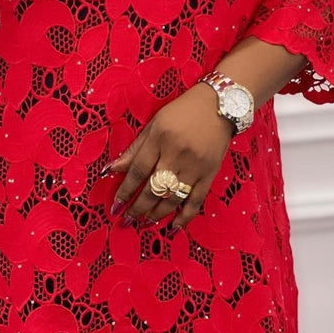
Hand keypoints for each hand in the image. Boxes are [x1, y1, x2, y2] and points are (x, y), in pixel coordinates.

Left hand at [107, 82, 233, 229]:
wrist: (220, 104)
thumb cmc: (183, 111)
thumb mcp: (155, 123)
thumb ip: (135, 148)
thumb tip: (113, 169)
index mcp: (160, 138)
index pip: (138, 170)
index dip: (125, 191)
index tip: (115, 206)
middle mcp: (176, 153)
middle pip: (153, 188)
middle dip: (138, 208)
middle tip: (127, 220)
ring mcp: (195, 165)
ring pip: (173, 198)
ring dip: (157, 214)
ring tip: (145, 223)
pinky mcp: (210, 173)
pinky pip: (196, 200)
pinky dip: (184, 216)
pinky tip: (173, 228)